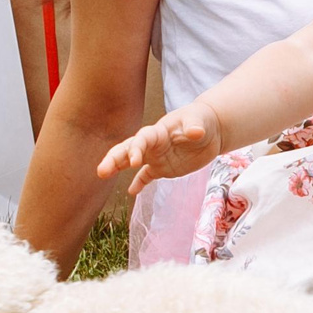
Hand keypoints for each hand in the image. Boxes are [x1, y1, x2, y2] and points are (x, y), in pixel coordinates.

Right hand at [96, 101, 223, 192]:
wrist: (211, 129)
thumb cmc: (202, 120)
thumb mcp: (200, 120)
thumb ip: (195, 126)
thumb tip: (196, 132)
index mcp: (159, 131)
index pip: (143, 139)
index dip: (136, 149)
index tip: (134, 162)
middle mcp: (153, 144)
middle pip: (128, 149)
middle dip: (114, 159)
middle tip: (102, 171)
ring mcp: (156, 156)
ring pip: (131, 161)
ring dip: (117, 167)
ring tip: (102, 175)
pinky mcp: (163, 167)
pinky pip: (146, 176)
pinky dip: (139, 183)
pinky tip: (131, 192)